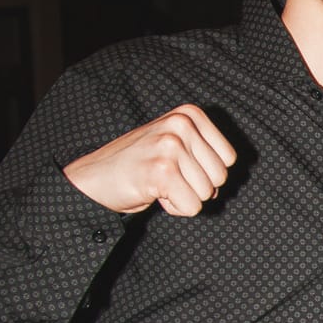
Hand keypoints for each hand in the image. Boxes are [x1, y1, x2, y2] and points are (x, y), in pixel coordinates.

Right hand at [63, 107, 235, 218]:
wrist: (94, 178)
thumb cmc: (137, 164)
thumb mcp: (174, 143)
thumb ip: (203, 154)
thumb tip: (223, 185)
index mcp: (189, 114)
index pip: (228, 158)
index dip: (206, 172)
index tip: (180, 167)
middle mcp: (182, 124)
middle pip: (221, 176)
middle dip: (197, 186)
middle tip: (167, 178)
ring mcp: (171, 146)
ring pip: (208, 193)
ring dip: (184, 197)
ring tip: (158, 183)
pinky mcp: (162, 171)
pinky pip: (192, 206)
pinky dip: (176, 209)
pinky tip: (154, 194)